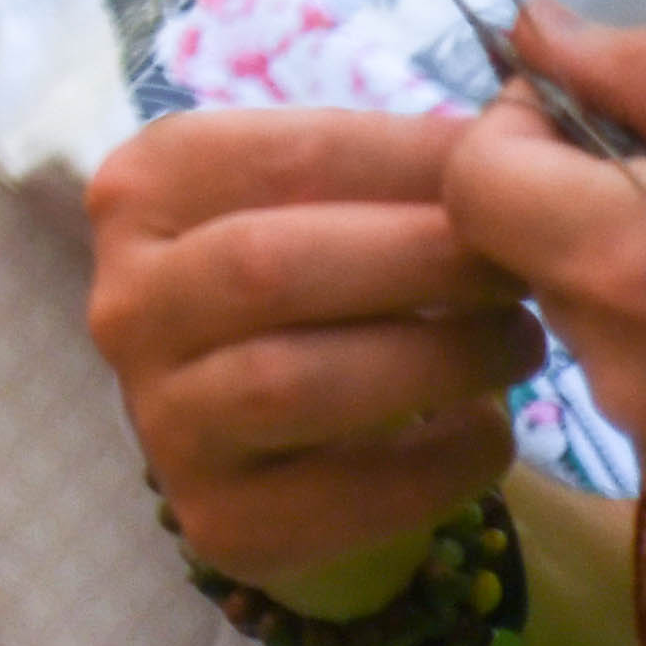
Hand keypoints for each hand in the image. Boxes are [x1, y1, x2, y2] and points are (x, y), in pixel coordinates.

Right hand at [92, 101, 537, 593]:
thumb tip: (521, 128)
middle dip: (421, 260)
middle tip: (522, 264)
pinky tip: (487, 428)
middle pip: (269, 266)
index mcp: (142, 193)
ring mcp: (158, 417)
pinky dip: (439, 459)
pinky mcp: (218, 517)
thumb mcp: (332, 207)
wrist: (277, 447)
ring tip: (519, 344)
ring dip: (436, 357)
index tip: (509, 169)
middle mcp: (124, 302)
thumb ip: (398, 170)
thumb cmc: (321, 296)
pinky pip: (343, 491)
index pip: (275, 156)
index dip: (406, 160)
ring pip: (293, 380)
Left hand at [451, 6, 645, 458]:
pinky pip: (641, 413)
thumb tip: (535, 29)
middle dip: (563, 214)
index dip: (522, 137)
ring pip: (580, 337)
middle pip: (515, 259)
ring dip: (617, 290)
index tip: (586, 125)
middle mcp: (630, 376)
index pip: (475, 180)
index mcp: (639, 265)